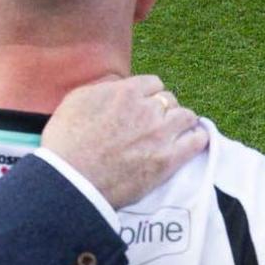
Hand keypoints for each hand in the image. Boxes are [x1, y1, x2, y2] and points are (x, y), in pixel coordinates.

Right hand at [40, 74, 206, 209]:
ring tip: (177, 131)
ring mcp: (161, 134)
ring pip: (187, 117)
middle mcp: (147, 108)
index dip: (149, 95)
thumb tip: (118, 85)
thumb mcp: (76, 100)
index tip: (144, 105)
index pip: (152, 83)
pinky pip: (197, 141)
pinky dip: (198, 138)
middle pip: (170, 99)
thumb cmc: (66, 142)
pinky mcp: (168, 160)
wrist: (71, 181)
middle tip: (154, 123)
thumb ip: (102, 88)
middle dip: (163, 109)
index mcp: (125, 91)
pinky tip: (195, 141)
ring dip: (182, 122)